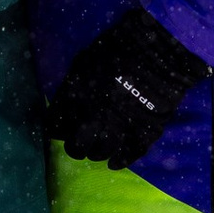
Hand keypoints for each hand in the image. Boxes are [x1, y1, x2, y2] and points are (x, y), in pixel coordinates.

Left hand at [50, 7, 210, 165]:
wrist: (156, 51)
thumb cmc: (117, 50)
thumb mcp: (83, 63)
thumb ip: (71, 87)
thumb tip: (64, 105)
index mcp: (77, 99)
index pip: (56, 126)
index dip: (57, 129)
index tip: (60, 129)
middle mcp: (94, 118)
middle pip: (76, 146)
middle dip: (75, 146)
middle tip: (79, 142)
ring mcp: (119, 128)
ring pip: (100, 153)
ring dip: (96, 152)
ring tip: (97, 148)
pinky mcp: (143, 133)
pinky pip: (129, 155)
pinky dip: (120, 161)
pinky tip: (114, 162)